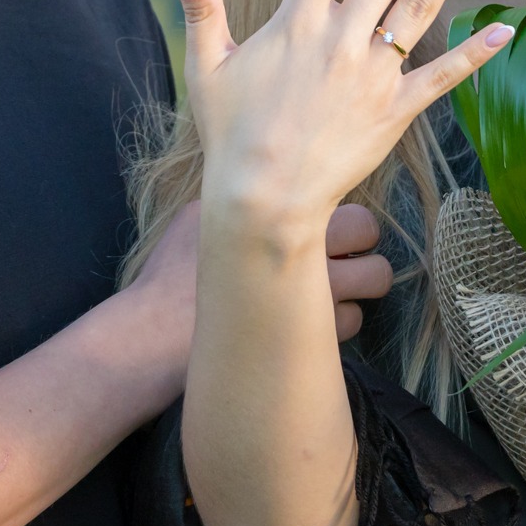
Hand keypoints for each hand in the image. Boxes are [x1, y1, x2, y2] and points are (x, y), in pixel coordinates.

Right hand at [122, 203, 391, 358]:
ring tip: (338, 293)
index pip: (334, 193)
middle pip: (368, 231)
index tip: (331, 226)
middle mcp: (301, 245)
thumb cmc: (168, 276)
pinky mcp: (312, 337)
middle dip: (366, 242)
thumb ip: (244, 199)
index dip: (341, 213)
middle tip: (350, 257)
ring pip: (373, 279)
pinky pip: (352, 322)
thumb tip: (271, 188)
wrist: (152, 338)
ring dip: (361, 285)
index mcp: (275, 209)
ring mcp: (312, 292)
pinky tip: (312, 326)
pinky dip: (340, 323)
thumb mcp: (200, 215)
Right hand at [161, 0, 515, 224]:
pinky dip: (474, 54)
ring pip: (418, 10)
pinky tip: (502, 28)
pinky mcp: (396, 112)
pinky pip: (442, 76)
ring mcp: (372, 75)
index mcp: (296, 23)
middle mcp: (339, 40)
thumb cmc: (230, 134)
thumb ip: (201, 10)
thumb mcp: (207, 68)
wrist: (264, 199)